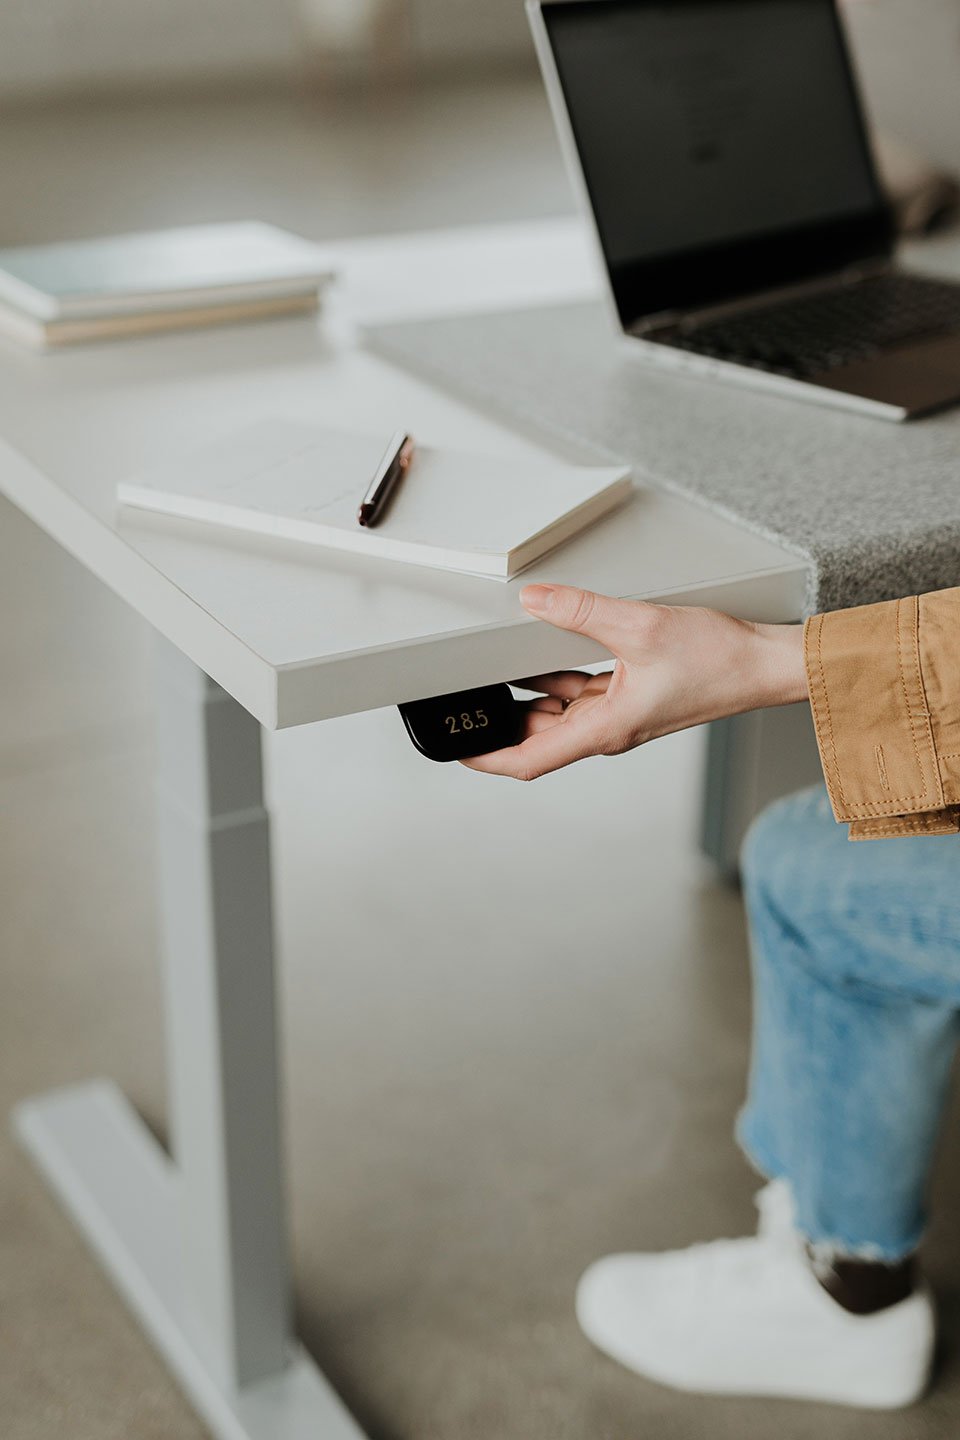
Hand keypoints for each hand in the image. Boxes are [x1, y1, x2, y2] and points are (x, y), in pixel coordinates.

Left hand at [462, 584, 807, 779]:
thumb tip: (536, 600)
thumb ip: (581, 611)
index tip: (457, 749)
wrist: (766, 664)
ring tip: (496, 670)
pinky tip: (545, 653)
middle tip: (467, 698)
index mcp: (605, 729)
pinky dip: (558, 678)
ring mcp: (621, 715)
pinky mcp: (633, 698)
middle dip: (502, 719)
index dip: (488, 757)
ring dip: (529, 696)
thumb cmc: (720, 660)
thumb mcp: (641, 626)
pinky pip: (582, 695)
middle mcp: (609, 729)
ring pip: (558, 713)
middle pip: (538, 736)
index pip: (530, 759)